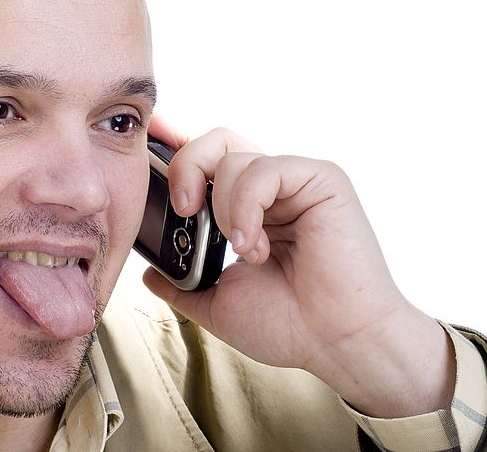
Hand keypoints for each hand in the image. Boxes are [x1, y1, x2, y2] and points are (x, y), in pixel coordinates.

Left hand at [143, 118, 454, 417]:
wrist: (336, 343)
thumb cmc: (290, 325)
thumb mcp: (219, 303)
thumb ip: (182, 284)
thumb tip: (149, 273)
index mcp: (249, 209)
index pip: (208, 161)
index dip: (178, 151)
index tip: (155, 158)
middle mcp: (271, 189)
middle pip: (216, 142)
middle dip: (186, 168)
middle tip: (183, 209)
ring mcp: (295, 182)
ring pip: (232, 159)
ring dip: (224, 209)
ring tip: (245, 251)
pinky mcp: (320, 179)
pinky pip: (265, 169)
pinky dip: (246, 207)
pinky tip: (255, 245)